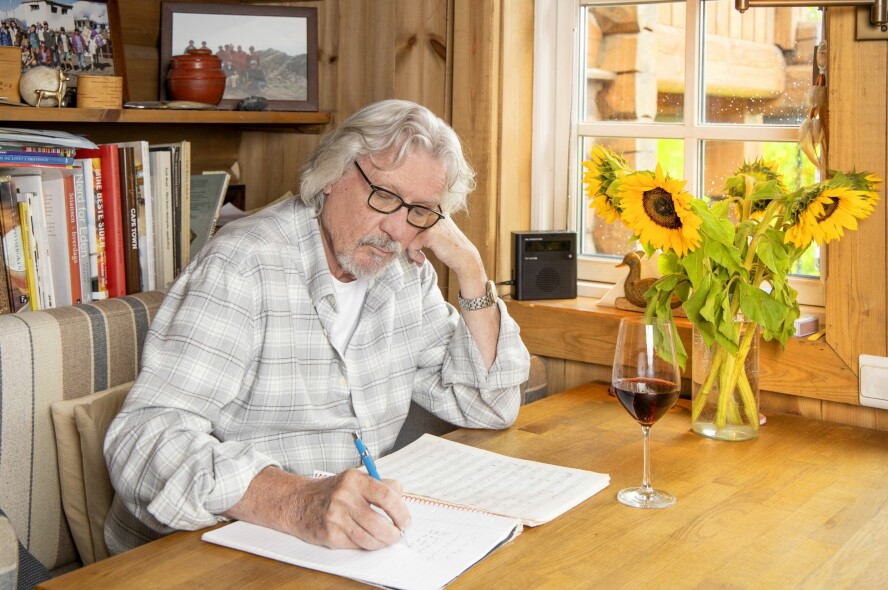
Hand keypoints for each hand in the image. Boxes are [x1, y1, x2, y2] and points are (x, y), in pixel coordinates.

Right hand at [225, 466, 410, 549]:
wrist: (298, 502)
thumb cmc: (332, 491)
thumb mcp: (355, 479)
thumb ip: (380, 485)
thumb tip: (402, 498)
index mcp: (354, 479)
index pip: (386, 496)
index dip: (401, 512)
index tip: (405, 521)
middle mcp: (344, 496)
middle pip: (379, 522)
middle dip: (393, 533)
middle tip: (398, 535)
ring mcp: (335, 516)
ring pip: (368, 537)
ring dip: (382, 542)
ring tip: (386, 539)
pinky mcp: (329, 534)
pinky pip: (355, 544)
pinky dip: (366, 545)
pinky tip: (368, 540)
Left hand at [405, 217, 484, 286]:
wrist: (465, 259)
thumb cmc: (449, 248)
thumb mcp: (435, 234)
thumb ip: (421, 229)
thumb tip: (400, 234)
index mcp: (433, 211)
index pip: (410, 218)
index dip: (407, 234)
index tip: (412, 248)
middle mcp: (432, 213)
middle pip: (407, 226)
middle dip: (407, 243)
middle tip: (412, 256)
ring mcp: (431, 223)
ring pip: (408, 236)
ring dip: (410, 251)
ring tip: (417, 259)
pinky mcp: (430, 234)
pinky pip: (412, 245)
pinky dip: (414, 255)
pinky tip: (422, 261)